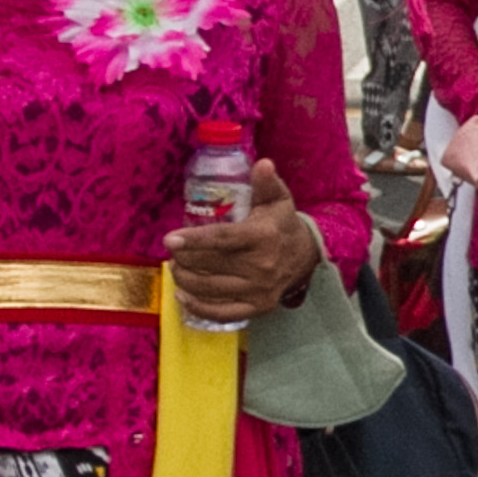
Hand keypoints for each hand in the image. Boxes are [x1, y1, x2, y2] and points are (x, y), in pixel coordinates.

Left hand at [166, 151, 323, 325]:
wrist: (308, 257)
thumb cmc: (282, 225)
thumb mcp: (278, 200)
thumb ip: (266, 183)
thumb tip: (263, 163)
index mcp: (262, 236)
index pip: (222, 239)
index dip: (194, 240)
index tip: (170, 240)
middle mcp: (261, 266)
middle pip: (210, 265)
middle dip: (183, 258)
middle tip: (173, 252)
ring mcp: (259, 290)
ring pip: (210, 288)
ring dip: (185, 279)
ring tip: (176, 268)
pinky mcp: (258, 307)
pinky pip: (222, 313)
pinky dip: (198, 307)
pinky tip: (182, 296)